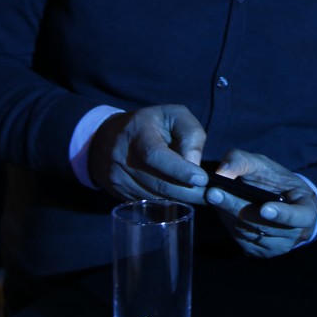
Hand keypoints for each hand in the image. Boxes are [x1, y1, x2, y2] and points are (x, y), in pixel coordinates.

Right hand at [88, 105, 206, 202]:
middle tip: (210, 195)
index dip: (180, 170)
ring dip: (180, 198)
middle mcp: (122, 157)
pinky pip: (148, 201)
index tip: (202, 179)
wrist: (105, 137)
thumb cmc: (150, 123)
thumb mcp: (174, 115)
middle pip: (158, 182)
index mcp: (137, 133)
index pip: (156, 155)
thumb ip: (190, 134)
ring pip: (155, 196)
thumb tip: (195, 165)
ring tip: (199, 195)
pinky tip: (178, 194)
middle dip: (188, 192)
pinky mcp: (118, 192)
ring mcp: (118, 178)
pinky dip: (166, 201)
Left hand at [204, 150, 316, 257]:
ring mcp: (276, 247)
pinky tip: (219, 208)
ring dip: (227, 214)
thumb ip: (242, 161)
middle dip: (236, 207)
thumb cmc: (274, 180)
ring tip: (210, 195)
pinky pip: (239, 238)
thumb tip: (222, 172)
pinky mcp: (258, 252)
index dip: (284, 215)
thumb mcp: (263, 164)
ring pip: (248, 232)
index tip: (265, 209)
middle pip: (264, 225)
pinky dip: (227, 222)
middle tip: (213, 193)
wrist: (275, 200)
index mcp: (307, 210)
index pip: (301, 217)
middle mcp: (295, 234)